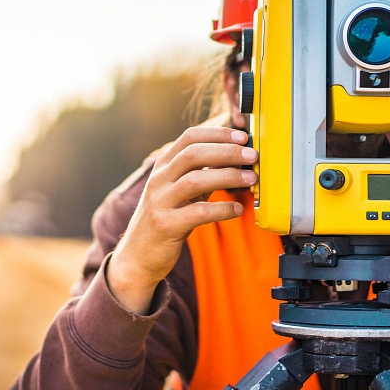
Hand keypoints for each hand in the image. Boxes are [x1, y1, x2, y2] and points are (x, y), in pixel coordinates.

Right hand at [107, 126, 257, 313]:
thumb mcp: (179, 191)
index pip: (189, 137)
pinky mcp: (166, 225)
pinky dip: (222, 209)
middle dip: (226, 151)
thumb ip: (201, 173)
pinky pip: (198, 212)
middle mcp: (159, 179)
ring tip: (251, 179)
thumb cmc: (165, 218)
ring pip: (195, 180)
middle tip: (252, 155)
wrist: (137, 255)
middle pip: (193, 153)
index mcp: (163, 166)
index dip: (217, 134)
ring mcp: (160, 201)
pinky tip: (237, 210)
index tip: (241, 136)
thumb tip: (235, 158)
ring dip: (228, 176)